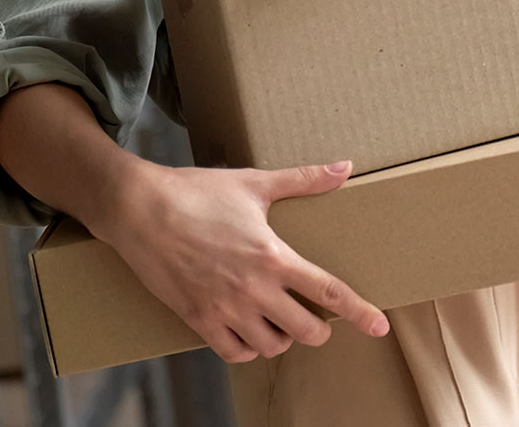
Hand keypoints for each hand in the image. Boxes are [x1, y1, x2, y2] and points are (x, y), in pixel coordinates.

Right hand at [93, 158, 389, 363]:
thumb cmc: (197, 192)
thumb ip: (304, 180)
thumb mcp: (255, 183)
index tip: (380, 327)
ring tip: (281, 321)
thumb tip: (345, 167)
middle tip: (315, 316)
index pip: (329, 293)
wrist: (138, 209)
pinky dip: (248, 348)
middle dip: (318, 328)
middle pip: (306, 330)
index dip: (360, 313)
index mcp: (273, 256)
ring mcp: (225, 309)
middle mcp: (254, 290)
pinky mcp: (198, 320)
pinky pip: (234, 352)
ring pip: (271, 346)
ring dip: (283, 338)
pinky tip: (250, 333)